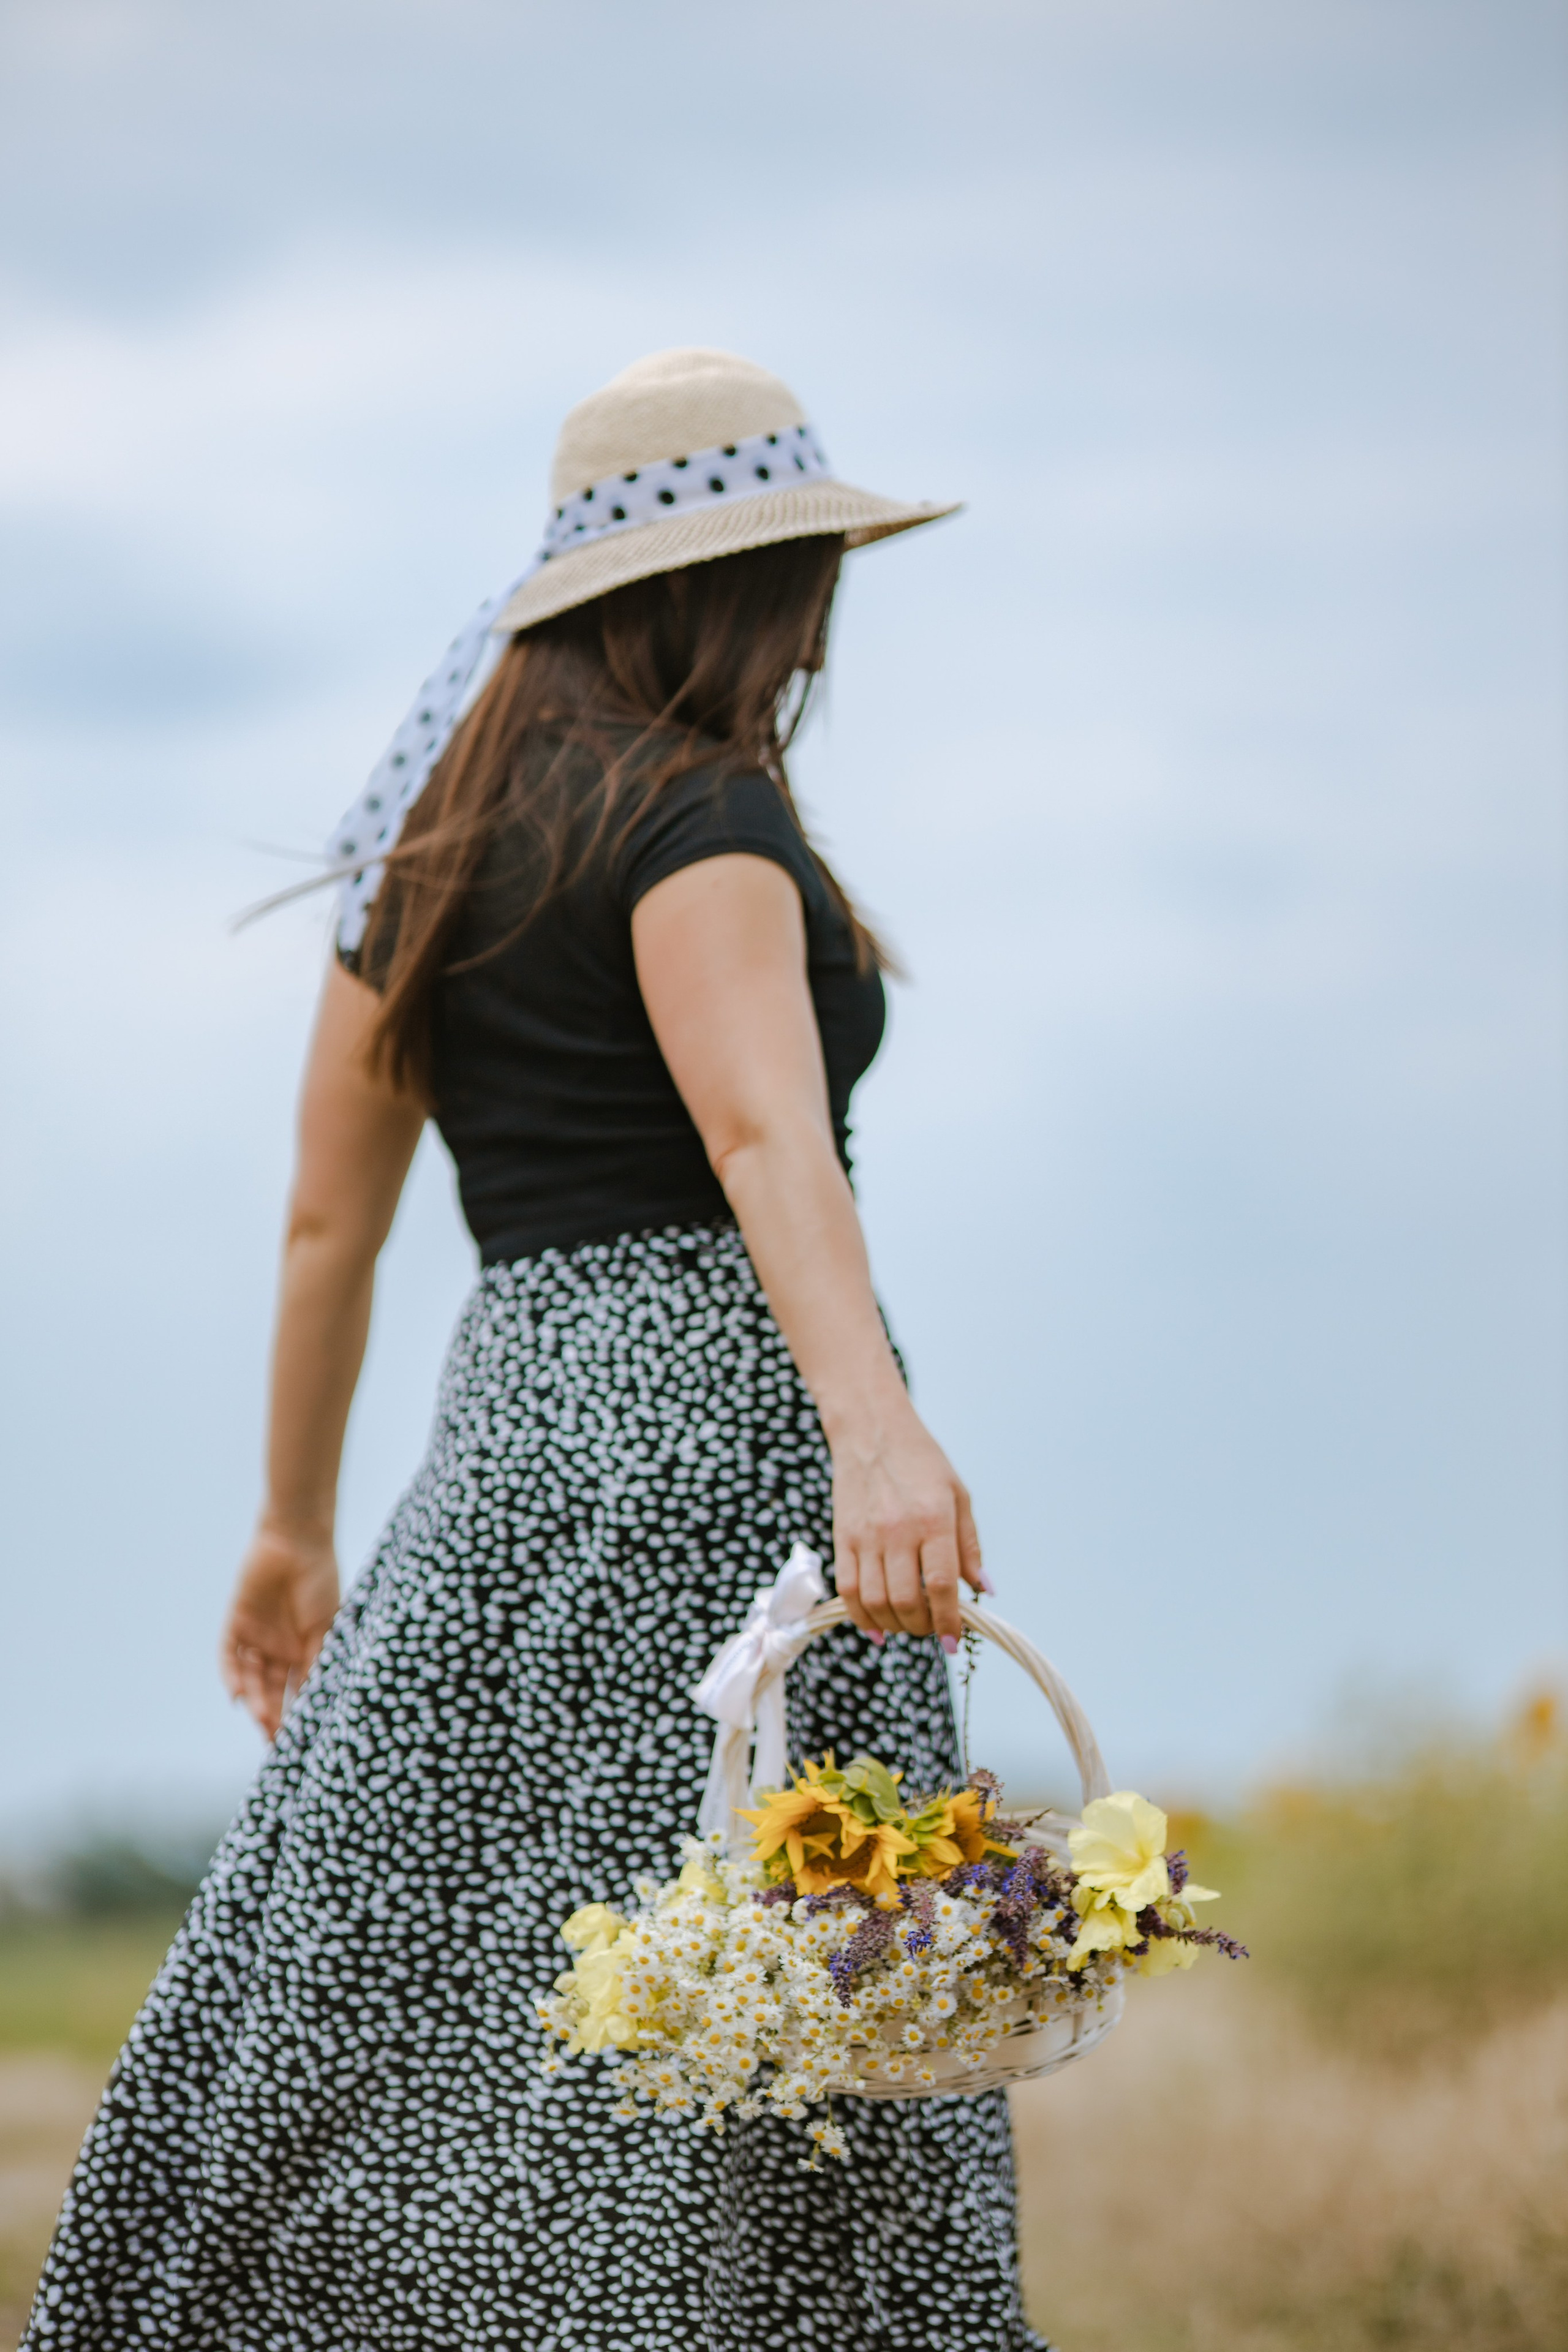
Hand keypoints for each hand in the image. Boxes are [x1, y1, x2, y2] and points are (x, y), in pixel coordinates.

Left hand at [220, 1523, 339, 1738]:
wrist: (298, 1541)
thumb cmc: (320, 1582)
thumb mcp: (325, 1627)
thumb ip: (316, 1662)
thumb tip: (312, 1702)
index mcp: (302, 1649)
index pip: (295, 1690)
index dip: (295, 1714)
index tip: (297, 1740)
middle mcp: (277, 1646)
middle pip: (270, 1689)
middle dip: (272, 1714)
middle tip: (275, 1739)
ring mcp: (256, 1635)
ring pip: (250, 1677)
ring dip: (255, 1699)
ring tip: (262, 1719)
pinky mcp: (236, 1622)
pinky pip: (228, 1655)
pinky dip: (230, 1676)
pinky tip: (236, 1696)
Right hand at [828, 1397, 988, 1646]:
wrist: (871, 1430)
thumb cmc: (921, 1461)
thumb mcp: (958, 1495)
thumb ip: (969, 1546)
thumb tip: (983, 1589)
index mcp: (933, 1519)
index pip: (943, 1585)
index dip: (949, 1622)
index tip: (954, 1641)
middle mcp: (897, 1530)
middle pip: (907, 1601)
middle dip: (923, 1627)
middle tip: (932, 1628)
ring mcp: (865, 1536)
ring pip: (876, 1602)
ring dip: (895, 1626)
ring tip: (908, 1625)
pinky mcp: (841, 1537)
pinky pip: (848, 1590)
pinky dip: (861, 1617)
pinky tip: (877, 1627)